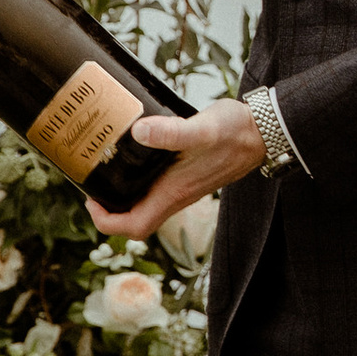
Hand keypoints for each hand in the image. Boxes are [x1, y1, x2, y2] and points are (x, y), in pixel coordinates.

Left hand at [87, 99, 268, 235]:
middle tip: (94, 183)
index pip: (134, 226)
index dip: (106, 221)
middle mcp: (177, 195)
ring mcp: (183, 186)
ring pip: (145, 204)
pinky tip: (135, 150)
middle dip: (109, 209)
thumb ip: (172, 132)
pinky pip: (157, 186)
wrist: (265, 130)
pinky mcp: (188, 174)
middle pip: (136, 220)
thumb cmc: (237, 131)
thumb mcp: (203, 128)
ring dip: (123, 194)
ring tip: (107, 167)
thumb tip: (138, 132)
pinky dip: (139, 177)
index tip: (91, 199)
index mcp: (175, 192)